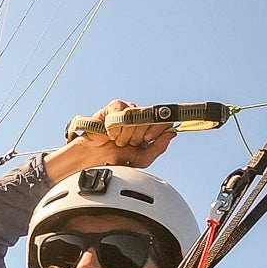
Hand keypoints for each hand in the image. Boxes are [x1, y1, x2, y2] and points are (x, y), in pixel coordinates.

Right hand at [46, 99, 175, 181]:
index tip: (146, 140)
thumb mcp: (142, 159)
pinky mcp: (113, 107)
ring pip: (135, 115)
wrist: (95, 160)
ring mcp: (127, 111)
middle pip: (149, 118)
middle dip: (137, 136)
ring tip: (117, 141)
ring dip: (125, 133)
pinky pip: (120, 110)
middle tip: (127, 144)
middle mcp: (140, 117)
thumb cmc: (116, 158)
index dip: (157, 130)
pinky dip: (115, 126)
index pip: (164, 120)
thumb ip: (158, 147)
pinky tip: (111, 134)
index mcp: (150, 128)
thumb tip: (172, 133)